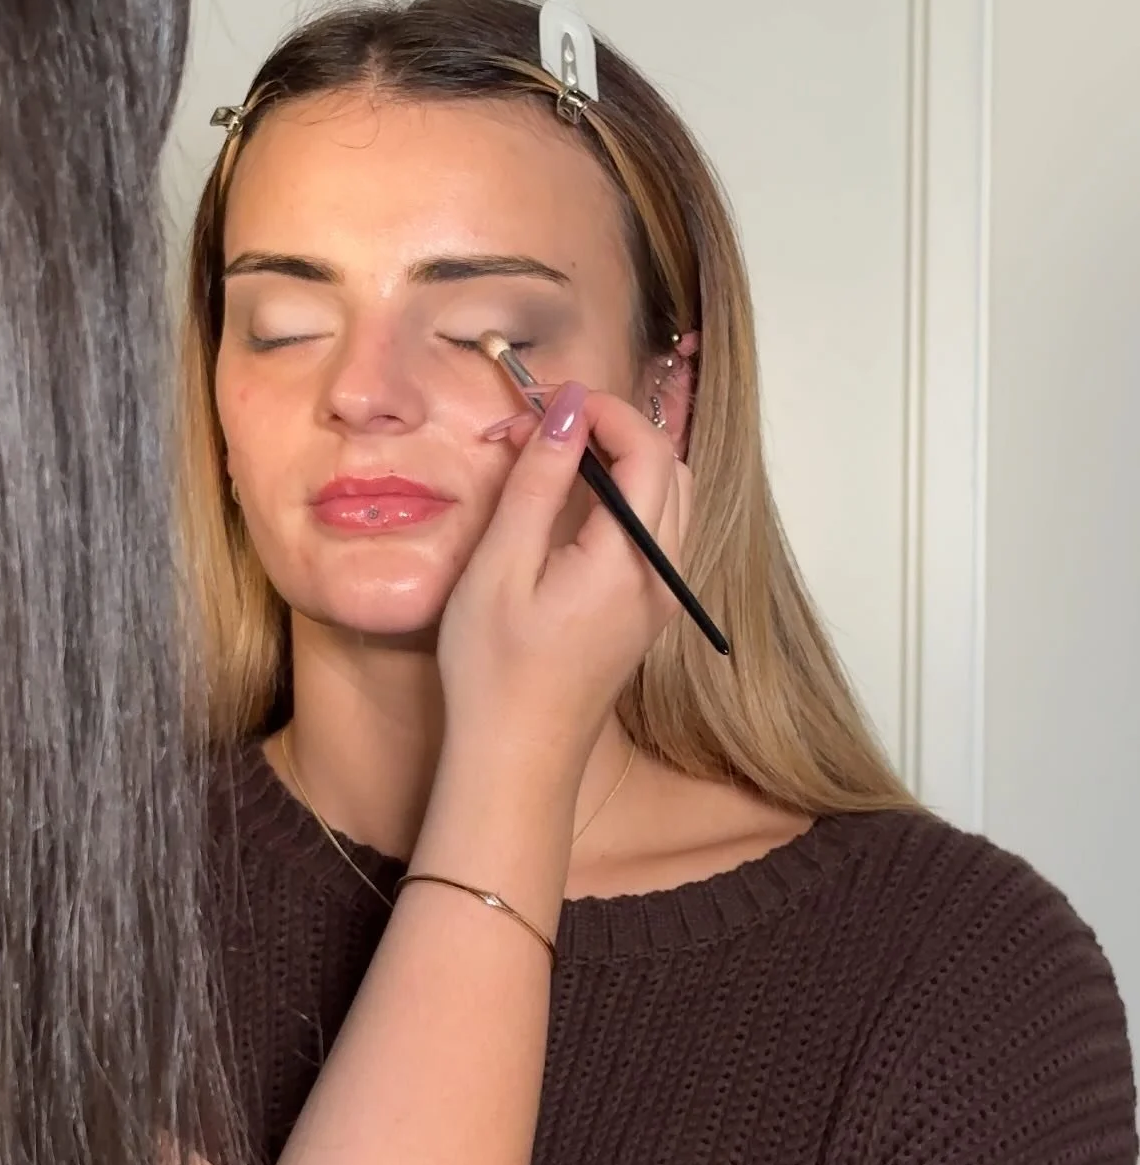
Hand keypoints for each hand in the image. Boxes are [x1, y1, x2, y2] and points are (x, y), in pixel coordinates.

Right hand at [438, 383, 689, 774]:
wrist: (517, 759)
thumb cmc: (494, 669)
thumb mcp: (501, 566)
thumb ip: (538, 481)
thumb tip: (567, 407)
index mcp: (629, 559)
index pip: (648, 449)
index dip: (601, 410)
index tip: (542, 404)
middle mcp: (663, 575)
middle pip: (669, 467)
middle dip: (612, 430)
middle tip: (540, 431)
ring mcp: (661, 597)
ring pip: (668, 499)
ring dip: (619, 464)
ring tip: (549, 465)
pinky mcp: (647, 613)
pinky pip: (655, 533)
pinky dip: (622, 501)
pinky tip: (567, 511)